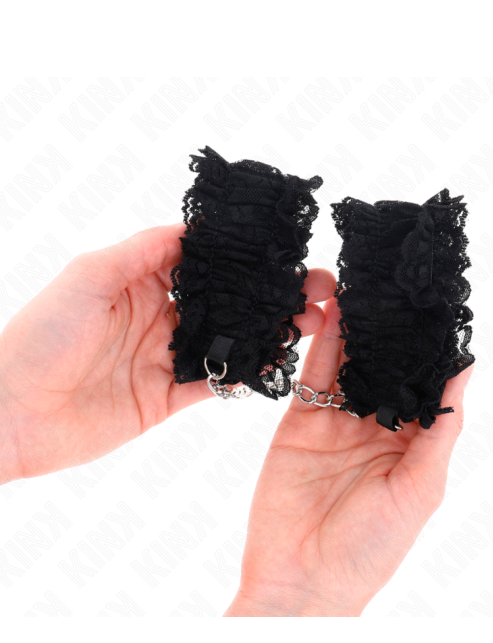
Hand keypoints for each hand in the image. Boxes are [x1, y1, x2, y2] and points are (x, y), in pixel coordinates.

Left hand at [0, 224, 334, 483]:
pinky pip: (213, 383)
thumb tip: (189, 227)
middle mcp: (155, 316)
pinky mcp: (166, 397)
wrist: (10, 415)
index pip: (198, 260)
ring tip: (311, 320)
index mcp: (136, 281)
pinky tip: (277, 361)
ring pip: (226, 340)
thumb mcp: (87, 278)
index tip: (279, 247)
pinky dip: (244, 374)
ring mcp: (162, 357)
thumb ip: (141, 253)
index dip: (237, 254)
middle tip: (313, 286)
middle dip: (266, 292)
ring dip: (266, 331)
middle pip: (222, 300)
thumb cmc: (38, 338)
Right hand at [225, 297, 472, 616]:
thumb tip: (466, 367)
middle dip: (393, 332)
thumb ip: (441, 427)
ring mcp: (336, 422)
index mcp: (411, 445)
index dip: (434, 350)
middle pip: (387, 367)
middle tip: (400, 287)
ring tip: (367, 288)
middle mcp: (375, 428)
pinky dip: (324, 343)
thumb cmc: (371, 548)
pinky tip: (336, 314)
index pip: (427, 385)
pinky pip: (314, 376)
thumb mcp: (420, 488)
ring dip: (359, 329)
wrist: (300, 577)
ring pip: (351, 364)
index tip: (441, 310)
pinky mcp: (301, 421)